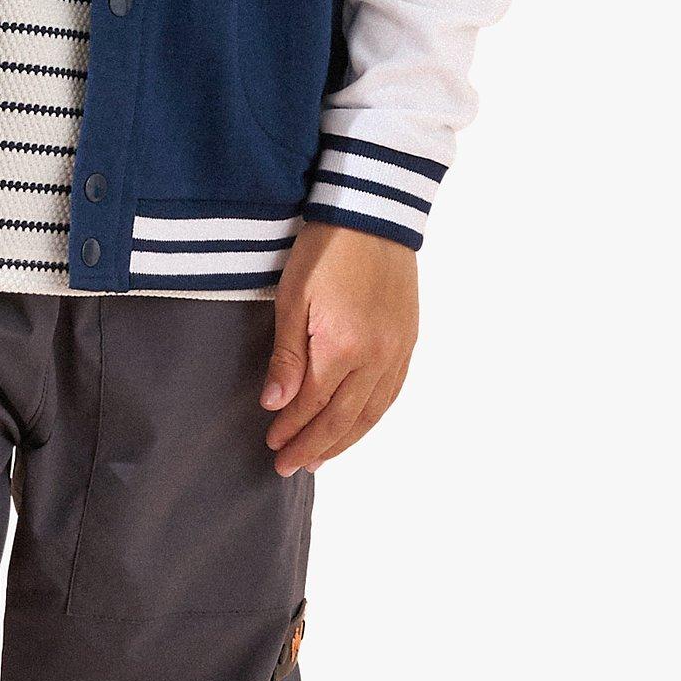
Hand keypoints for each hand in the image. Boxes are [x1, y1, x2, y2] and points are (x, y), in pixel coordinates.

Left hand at [260, 222, 418, 472]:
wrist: (374, 213)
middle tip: (288, 466)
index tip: (271, 445)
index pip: (312, 405)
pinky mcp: (409, 341)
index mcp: (343, 347)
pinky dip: (372, 418)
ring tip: (320, 459)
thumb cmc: (327, 249)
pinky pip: (392, 393)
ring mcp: (398, 351)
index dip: (291, 429)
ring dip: (344, 441)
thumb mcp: (293, 297)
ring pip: (371, 413)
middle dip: (313, 445)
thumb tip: (276, 405)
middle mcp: (376, 357)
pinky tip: (357, 428)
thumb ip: (287, 356)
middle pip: (342, 418)